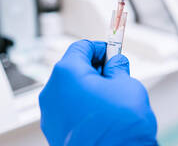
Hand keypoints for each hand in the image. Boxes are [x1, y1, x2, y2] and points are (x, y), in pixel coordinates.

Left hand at [39, 40, 157, 145]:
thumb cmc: (119, 127)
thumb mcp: (127, 86)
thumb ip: (118, 68)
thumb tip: (115, 63)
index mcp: (67, 73)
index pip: (82, 47)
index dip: (100, 48)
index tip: (111, 52)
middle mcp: (52, 91)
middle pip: (73, 68)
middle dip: (93, 69)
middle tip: (113, 76)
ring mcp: (50, 113)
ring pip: (69, 90)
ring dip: (87, 88)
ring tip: (109, 100)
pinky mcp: (53, 130)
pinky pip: (67, 108)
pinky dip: (80, 106)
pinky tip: (99, 115)